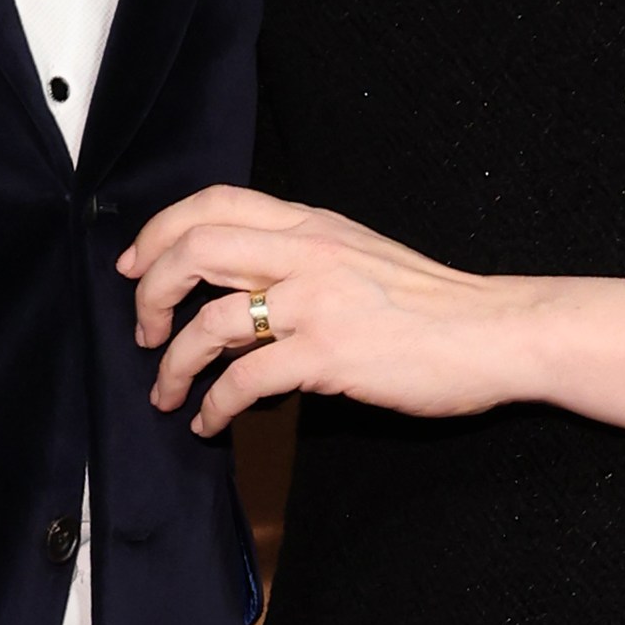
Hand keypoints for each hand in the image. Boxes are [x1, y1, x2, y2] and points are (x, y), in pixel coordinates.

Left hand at [117, 185, 535, 436]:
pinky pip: (245, 379)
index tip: (135, 263)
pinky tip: (212, 422)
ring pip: (209, 321)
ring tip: (166, 392)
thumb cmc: (428, 300)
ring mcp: (314, 302)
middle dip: (151, 290)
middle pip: (194, 249)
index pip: (215, 201)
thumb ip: (303, 255)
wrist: (489, 331)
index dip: (161, 228)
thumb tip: (242, 286)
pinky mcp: (326, 355)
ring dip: (173, 362)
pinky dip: (215, 406)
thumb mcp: (357, 252)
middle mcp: (306, 251)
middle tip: (144, 329)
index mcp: (312, 223)